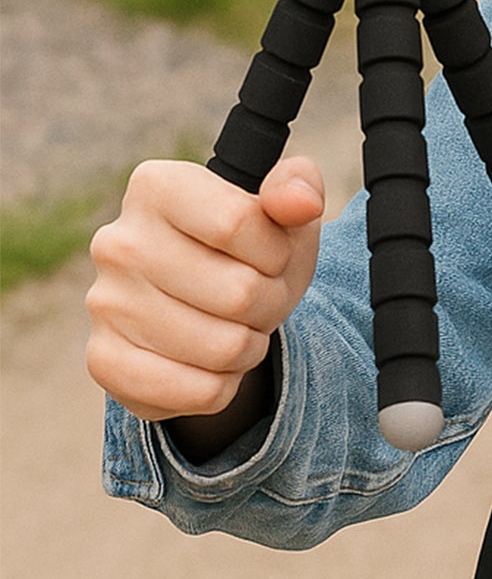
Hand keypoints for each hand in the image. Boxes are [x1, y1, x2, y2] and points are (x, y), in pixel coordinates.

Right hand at [86, 156, 323, 423]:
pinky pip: (197, 391)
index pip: (239, 224)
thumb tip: (301, 201)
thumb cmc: (253, 250)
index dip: (277, 252)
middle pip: (238, 293)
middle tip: (260, 296)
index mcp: (157, 186)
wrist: (211, 308)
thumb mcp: (285, 213)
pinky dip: (224, 384)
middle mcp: (119, 241)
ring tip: (238, 325)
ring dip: (250, 345)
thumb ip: (299, 189)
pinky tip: (212, 361)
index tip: (273, 254)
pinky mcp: (104, 361)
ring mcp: (105, 303)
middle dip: (270, 302)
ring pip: (223, 347)